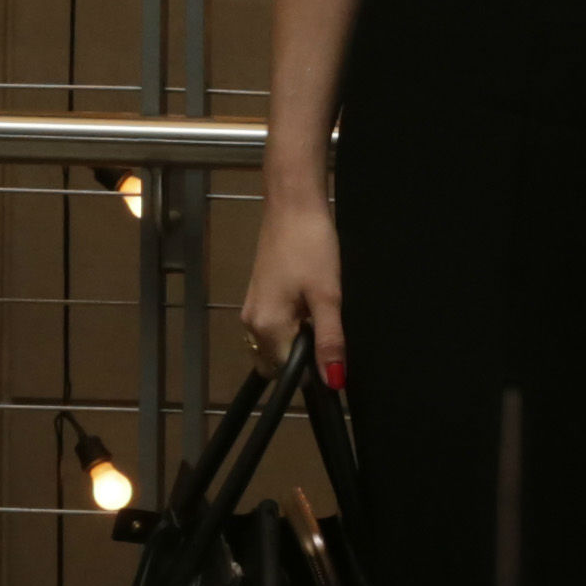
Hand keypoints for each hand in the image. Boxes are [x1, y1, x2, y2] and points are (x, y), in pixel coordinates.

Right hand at [242, 190, 346, 387]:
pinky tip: (309, 303)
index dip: (313, 369)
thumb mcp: (328, 296)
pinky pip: (273, 327)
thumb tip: (333, 381)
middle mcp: (251, 323)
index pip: (288, 372)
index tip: (331, 350)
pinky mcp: (258, 295)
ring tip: (318, 312)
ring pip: (275, 345)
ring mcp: (252, 309)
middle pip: (277, 363)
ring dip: (297, 340)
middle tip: (325, 328)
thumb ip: (329, 341)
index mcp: (267, 327)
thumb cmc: (311, 246)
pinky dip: (291, 326)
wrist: (293, 205)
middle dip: (301, 358)